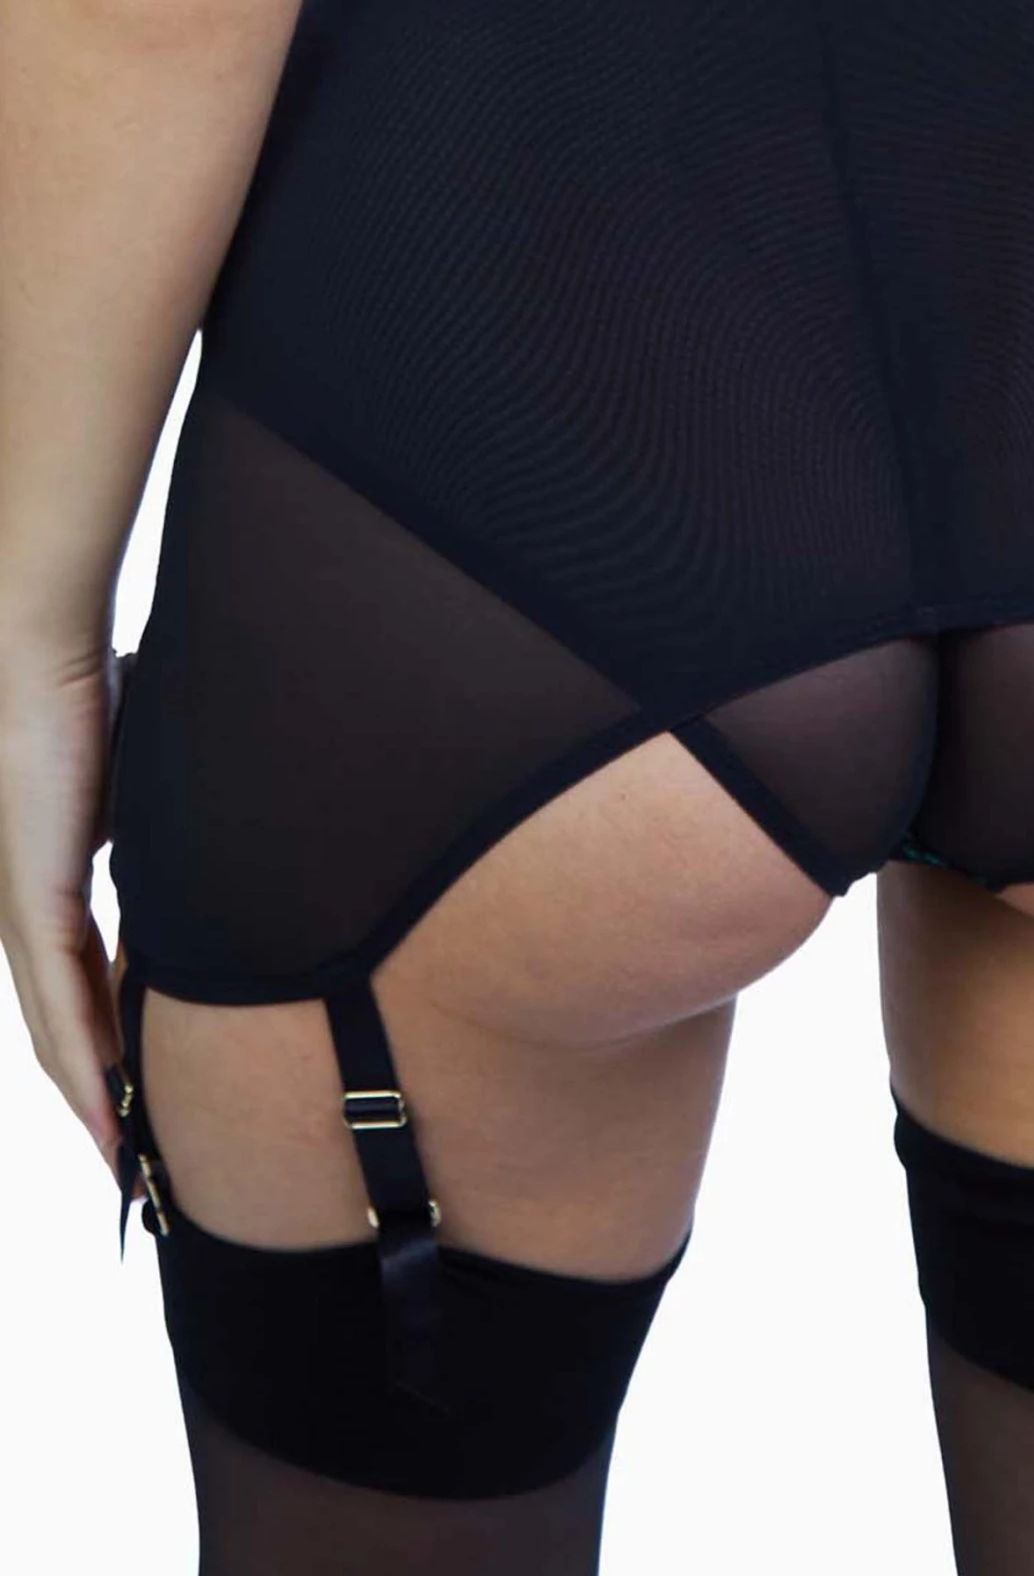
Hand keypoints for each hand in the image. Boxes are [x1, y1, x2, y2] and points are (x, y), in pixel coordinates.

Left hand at [0, 639, 122, 1172]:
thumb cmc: (91, 680)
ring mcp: (19, 906)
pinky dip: (83, 1067)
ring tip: (124, 1163)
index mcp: (48, 877)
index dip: (107, 1047)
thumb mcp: (146, 776)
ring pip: (59, 1030)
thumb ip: (168, 820)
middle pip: (64, 1027)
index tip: (139, 1100)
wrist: (31, 643)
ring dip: (92, 1102)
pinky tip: (106, 1112)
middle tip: (135, 1162)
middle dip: (100, 1097)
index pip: (77, 985)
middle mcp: (24, 905)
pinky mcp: (29, 897)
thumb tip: (239, 829)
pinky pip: (60, 1002)